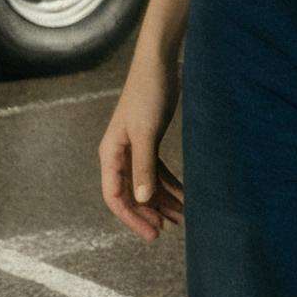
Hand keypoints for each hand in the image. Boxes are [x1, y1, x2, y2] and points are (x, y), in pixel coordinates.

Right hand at [98, 48, 185, 242]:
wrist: (160, 63)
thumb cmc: (149, 93)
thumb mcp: (146, 132)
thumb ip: (143, 166)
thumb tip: (141, 199)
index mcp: (111, 154)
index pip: (116, 196)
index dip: (133, 217)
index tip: (152, 233)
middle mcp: (120, 154)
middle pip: (132, 193)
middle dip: (150, 212)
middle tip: (169, 229)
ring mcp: (135, 147)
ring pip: (147, 183)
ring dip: (163, 200)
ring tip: (182, 217)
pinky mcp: (150, 140)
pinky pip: (157, 170)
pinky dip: (169, 183)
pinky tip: (184, 195)